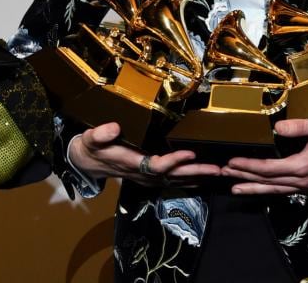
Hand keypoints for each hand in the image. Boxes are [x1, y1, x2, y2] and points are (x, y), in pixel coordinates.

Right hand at [68, 122, 220, 186]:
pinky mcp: (151, 177)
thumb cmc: (91, 148)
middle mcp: (142, 174)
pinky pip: (174, 180)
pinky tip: (204, 177)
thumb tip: (114, 127)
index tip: (189, 153)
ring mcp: (147, 178)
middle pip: (173, 176)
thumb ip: (100, 134)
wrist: (88, 163)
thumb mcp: (90, 138)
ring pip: (176, 180)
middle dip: (196, 172)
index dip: (173, 161)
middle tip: (218, 168)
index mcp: (130, 163)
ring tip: (219, 172)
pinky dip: (190, 179)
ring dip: (198, 176)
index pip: (155, 165)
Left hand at [221, 118, 307, 194]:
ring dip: (254, 189)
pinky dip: (269, 190)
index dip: (248, 167)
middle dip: (244, 178)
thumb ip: (299, 127)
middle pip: (267, 182)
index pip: (268, 169)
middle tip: (223, 174)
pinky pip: (285, 191)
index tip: (231, 163)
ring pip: (275, 190)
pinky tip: (260, 189)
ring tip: (235, 189)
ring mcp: (307, 187)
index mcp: (303, 166)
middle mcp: (303, 181)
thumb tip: (277, 127)